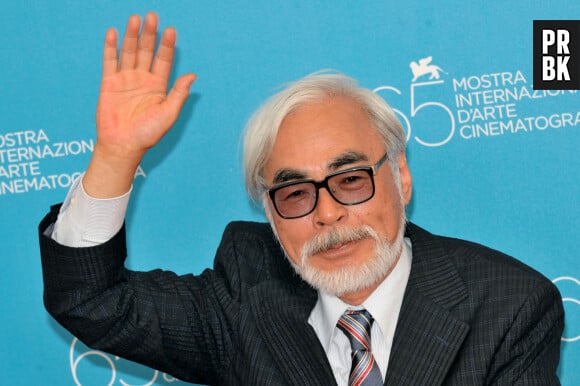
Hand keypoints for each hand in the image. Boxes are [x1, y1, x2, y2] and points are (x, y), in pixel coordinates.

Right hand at [85, 12, 195, 197]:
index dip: (167, 45)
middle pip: (147, 51)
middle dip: (150, 34)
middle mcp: (143, 80)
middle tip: (152, 16)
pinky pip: (110, 61)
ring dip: (132, 36)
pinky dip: (111, 47)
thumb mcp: (168, 114)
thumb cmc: (148, 134)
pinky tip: (113, 33)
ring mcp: (126, 80)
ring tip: (135, 19)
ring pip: (130, 52)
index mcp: (158, 87)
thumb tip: (193, 75)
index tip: (171, 30)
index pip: (164, 60)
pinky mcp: (109, 83)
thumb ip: (178, 93)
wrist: (123, 146)